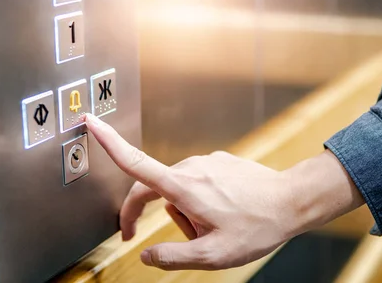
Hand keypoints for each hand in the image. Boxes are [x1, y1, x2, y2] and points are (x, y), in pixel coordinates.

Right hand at [83, 113, 299, 269]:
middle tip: (180, 240)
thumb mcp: (213, 255)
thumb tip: (146, 254)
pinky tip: (225, 212)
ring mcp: (206, 162)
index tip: (90, 123)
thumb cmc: (257, 227)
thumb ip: (173, 257)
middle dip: (156, 216)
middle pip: (154, 190)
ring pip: (177, 189)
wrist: (292, 201)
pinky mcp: (219, 162)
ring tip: (215, 226)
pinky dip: (199, 200)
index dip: (109, 143)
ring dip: (184, 211)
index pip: (136, 164)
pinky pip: (196, 182)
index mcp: (184, 187)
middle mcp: (191, 168)